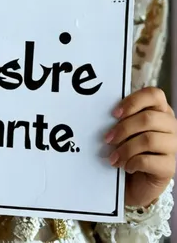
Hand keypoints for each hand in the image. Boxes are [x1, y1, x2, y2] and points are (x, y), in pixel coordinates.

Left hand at [105, 87, 176, 206]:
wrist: (135, 182)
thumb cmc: (129, 149)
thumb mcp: (125, 129)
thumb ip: (123, 117)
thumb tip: (106, 111)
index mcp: (161, 111)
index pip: (154, 95)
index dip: (133, 101)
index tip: (114, 113)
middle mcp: (171, 126)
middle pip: (149, 118)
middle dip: (123, 128)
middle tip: (108, 139)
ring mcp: (173, 147)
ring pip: (148, 139)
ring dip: (125, 148)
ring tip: (114, 157)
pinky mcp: (170, 167)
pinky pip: (148, 161)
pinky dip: (132, 163)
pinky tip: (126, 166)